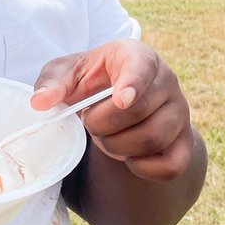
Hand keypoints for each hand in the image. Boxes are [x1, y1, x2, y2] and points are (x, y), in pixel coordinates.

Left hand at [31, 39, 195, 181]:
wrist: (116, 100)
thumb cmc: (90, 80)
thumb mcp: (67, 73)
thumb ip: (52, 83)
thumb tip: (41, 102)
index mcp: (137, 56)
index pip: (143, 66)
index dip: (133, 83)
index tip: (120, 99)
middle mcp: (166, 81)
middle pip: (141, 111)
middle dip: (104, 124)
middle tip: (90, 122)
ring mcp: (179, 112)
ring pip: (155, 139)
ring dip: (119, 147)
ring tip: (105, 139)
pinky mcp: (183, 141)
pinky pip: (172, 165)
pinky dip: (144, 169)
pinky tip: (127, 158)